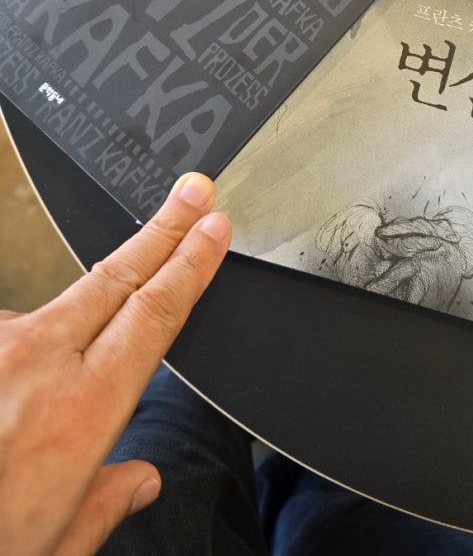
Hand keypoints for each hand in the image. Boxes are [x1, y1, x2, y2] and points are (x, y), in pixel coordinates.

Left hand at [0, 172, 231, 555]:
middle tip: (192, 192)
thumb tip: (138, 483)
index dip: (191, 262)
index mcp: (82, 410)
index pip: (156, 311)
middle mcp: (39, 363)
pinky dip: (27, 346)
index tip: (212, 229)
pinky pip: (12, 332)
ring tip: (87, 333)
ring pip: (59, 306)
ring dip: (86, 303)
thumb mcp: (54, 546)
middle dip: (164, 228)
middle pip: (118, 274)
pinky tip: (18, 387)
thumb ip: (103, 504)